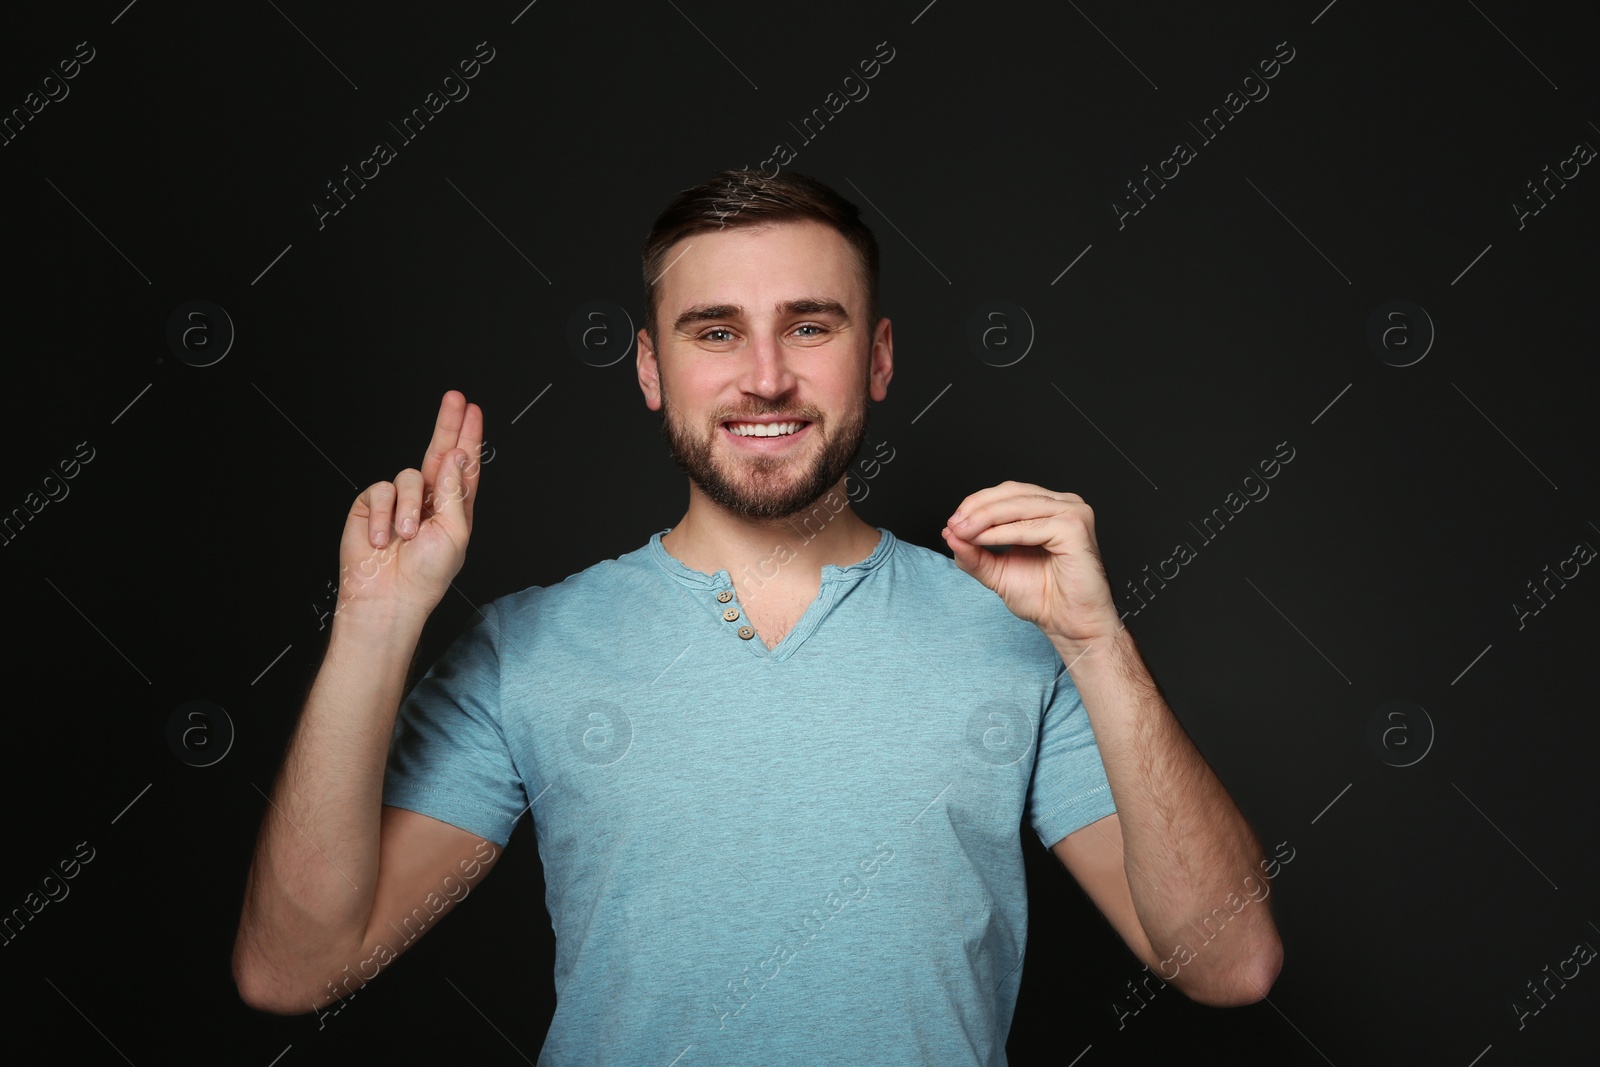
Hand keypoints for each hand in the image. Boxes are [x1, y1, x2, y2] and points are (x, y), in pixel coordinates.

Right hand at [335, 390, 482, 622]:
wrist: (387, 598)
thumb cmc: (425, 576)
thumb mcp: (453, 534)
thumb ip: (454, 492)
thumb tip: (455, 456)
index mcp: (453, 507)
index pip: (464, 465)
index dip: (468, 437)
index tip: (473, 411)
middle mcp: (428, 500)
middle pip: (438, 452)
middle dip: (447, 424)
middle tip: (455, 398)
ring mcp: (400, 502)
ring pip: (408, 476)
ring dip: (408, 508)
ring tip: (407, 535)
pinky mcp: (371, 505)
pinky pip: (380, 491)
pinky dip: (381, 515)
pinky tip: (382, 537)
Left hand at [942, 481, 1121, 655]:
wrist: (1069, 625)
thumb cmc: (1044, 599)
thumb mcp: (997, 571)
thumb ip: (974, 553)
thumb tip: (949, 532)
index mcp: (1050, 508)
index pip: (1008, 493)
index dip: (977, 503)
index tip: (951, 523)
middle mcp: (1064, 505)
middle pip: (1012, 493)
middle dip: (977, 508)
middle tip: (953, 526)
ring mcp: (1073, 513)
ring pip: (1018, 506)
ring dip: (984, 519)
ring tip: (962, 532)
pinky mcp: (1075, 528)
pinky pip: (1029, 527)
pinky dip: (1001, 533)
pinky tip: (982, 540)